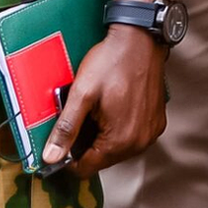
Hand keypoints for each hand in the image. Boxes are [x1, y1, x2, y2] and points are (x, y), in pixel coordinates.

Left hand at [41, 28, 165, 175]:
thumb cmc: (112, 61)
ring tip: (97, 111)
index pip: (87, 168)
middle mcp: (139, 142)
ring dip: (103, 137)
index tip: (62, 143)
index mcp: (120, 140)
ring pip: (117, 150)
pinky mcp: (156, 123)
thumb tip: (51, 156)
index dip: (69, 159)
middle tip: (81, 116)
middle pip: (103, 160)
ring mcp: (150, 133)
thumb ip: (66, 128)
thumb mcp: (82, 94)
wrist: (140, 39)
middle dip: (87, 144)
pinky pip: (132, 137)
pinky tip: (113, 109)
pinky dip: (120, 129)